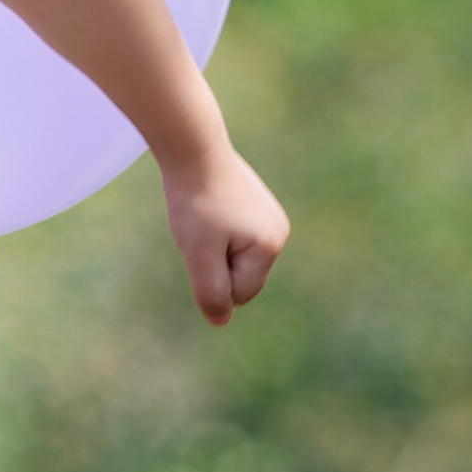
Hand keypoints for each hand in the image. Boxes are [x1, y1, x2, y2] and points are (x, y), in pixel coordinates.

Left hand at [160, 144, 289, 325]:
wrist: (193, 149)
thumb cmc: (195, 203)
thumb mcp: (198, 254)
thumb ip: (211, 292)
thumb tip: (220, 322)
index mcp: (271, 245)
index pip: (241, 292)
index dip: (213, 278)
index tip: (201, 244)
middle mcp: (279, 231)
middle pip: (242, 275)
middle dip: (216, 263)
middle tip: (200, 231)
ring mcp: (270, 216)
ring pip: (236, 256)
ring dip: (214, 247)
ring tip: (203, 219)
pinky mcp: (257, 205)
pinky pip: (234, 236)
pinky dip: (216, 231)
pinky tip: (208, 208)